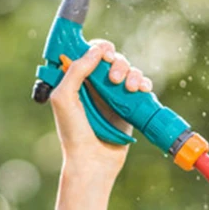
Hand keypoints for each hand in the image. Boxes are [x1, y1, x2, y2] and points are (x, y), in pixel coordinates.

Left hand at [49, 39, 153, 181]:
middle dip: (116, 62)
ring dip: (131, 73)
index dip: (97, 48)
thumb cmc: (73, 132)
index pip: (88, 54)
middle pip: (112, 59)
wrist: (91, 161)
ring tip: (129, 87)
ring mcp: (114, 96)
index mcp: (76, 81)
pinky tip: (141, 90)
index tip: (102, 52)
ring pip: (128, 70)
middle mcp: (95, 86)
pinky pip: (141, 87)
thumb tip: (95, 51)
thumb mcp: (64, 98)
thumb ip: (76, 71)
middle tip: (113, 77)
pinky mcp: (129, 107)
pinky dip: (143, 83)